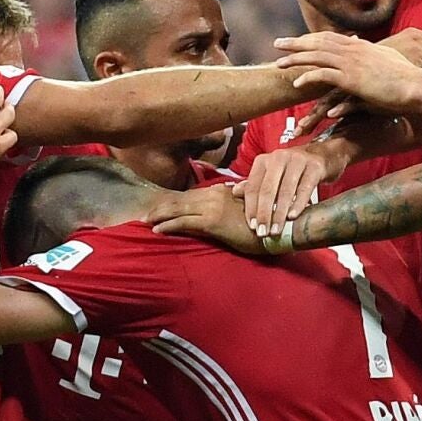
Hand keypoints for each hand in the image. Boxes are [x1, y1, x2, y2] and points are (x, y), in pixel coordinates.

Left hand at [148, 183, 266, 254]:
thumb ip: (227, 208)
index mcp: (221, 191)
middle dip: (161, 207)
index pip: (191, 195)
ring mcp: (213, 207)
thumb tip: (216, 213)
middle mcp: (214, 195)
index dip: (174, 202)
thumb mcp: (242, 211)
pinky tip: (157, 230)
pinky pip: (184, 222)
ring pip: (179, 209)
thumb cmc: (264, 223)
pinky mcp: (212, 222)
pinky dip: (169, 225)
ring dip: (160, 215)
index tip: (160, 208)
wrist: (277, 229)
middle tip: (144, 215)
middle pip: (181, 200)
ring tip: (145, 221)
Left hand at [241, 143, 336, 237]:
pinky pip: (305, 188)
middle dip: (264, 214)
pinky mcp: (314, 167)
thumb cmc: (292, 170)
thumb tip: (235, 192)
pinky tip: (293, 217)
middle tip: (263, 233)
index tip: (253, 226)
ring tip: (277, 230)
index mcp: (264, 161)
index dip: (251, 208)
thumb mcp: (272, 174)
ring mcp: (297, 160)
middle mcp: (278, 158)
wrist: (322, 156)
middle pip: (267, 190)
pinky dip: (298, 204)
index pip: (253, 187)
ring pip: (285, 191)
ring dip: (280, 213)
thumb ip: (255, 184)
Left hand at [276, 33, 421, 117]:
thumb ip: (373, 55)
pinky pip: (325, 76)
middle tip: (277, 45)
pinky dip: (310, 78)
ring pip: (317, 57)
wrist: (418, 86)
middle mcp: (354, 50)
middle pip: (318, 44)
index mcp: (361, 46)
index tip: (296, 40)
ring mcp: (352, 63)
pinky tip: (297, 84)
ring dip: (296, 60)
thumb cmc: (407, 78)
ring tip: (278, 65)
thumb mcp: (387, 62)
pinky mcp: (353, 79)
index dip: (311, 39)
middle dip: (296, 44)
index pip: (329, 38)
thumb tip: (367, 51)